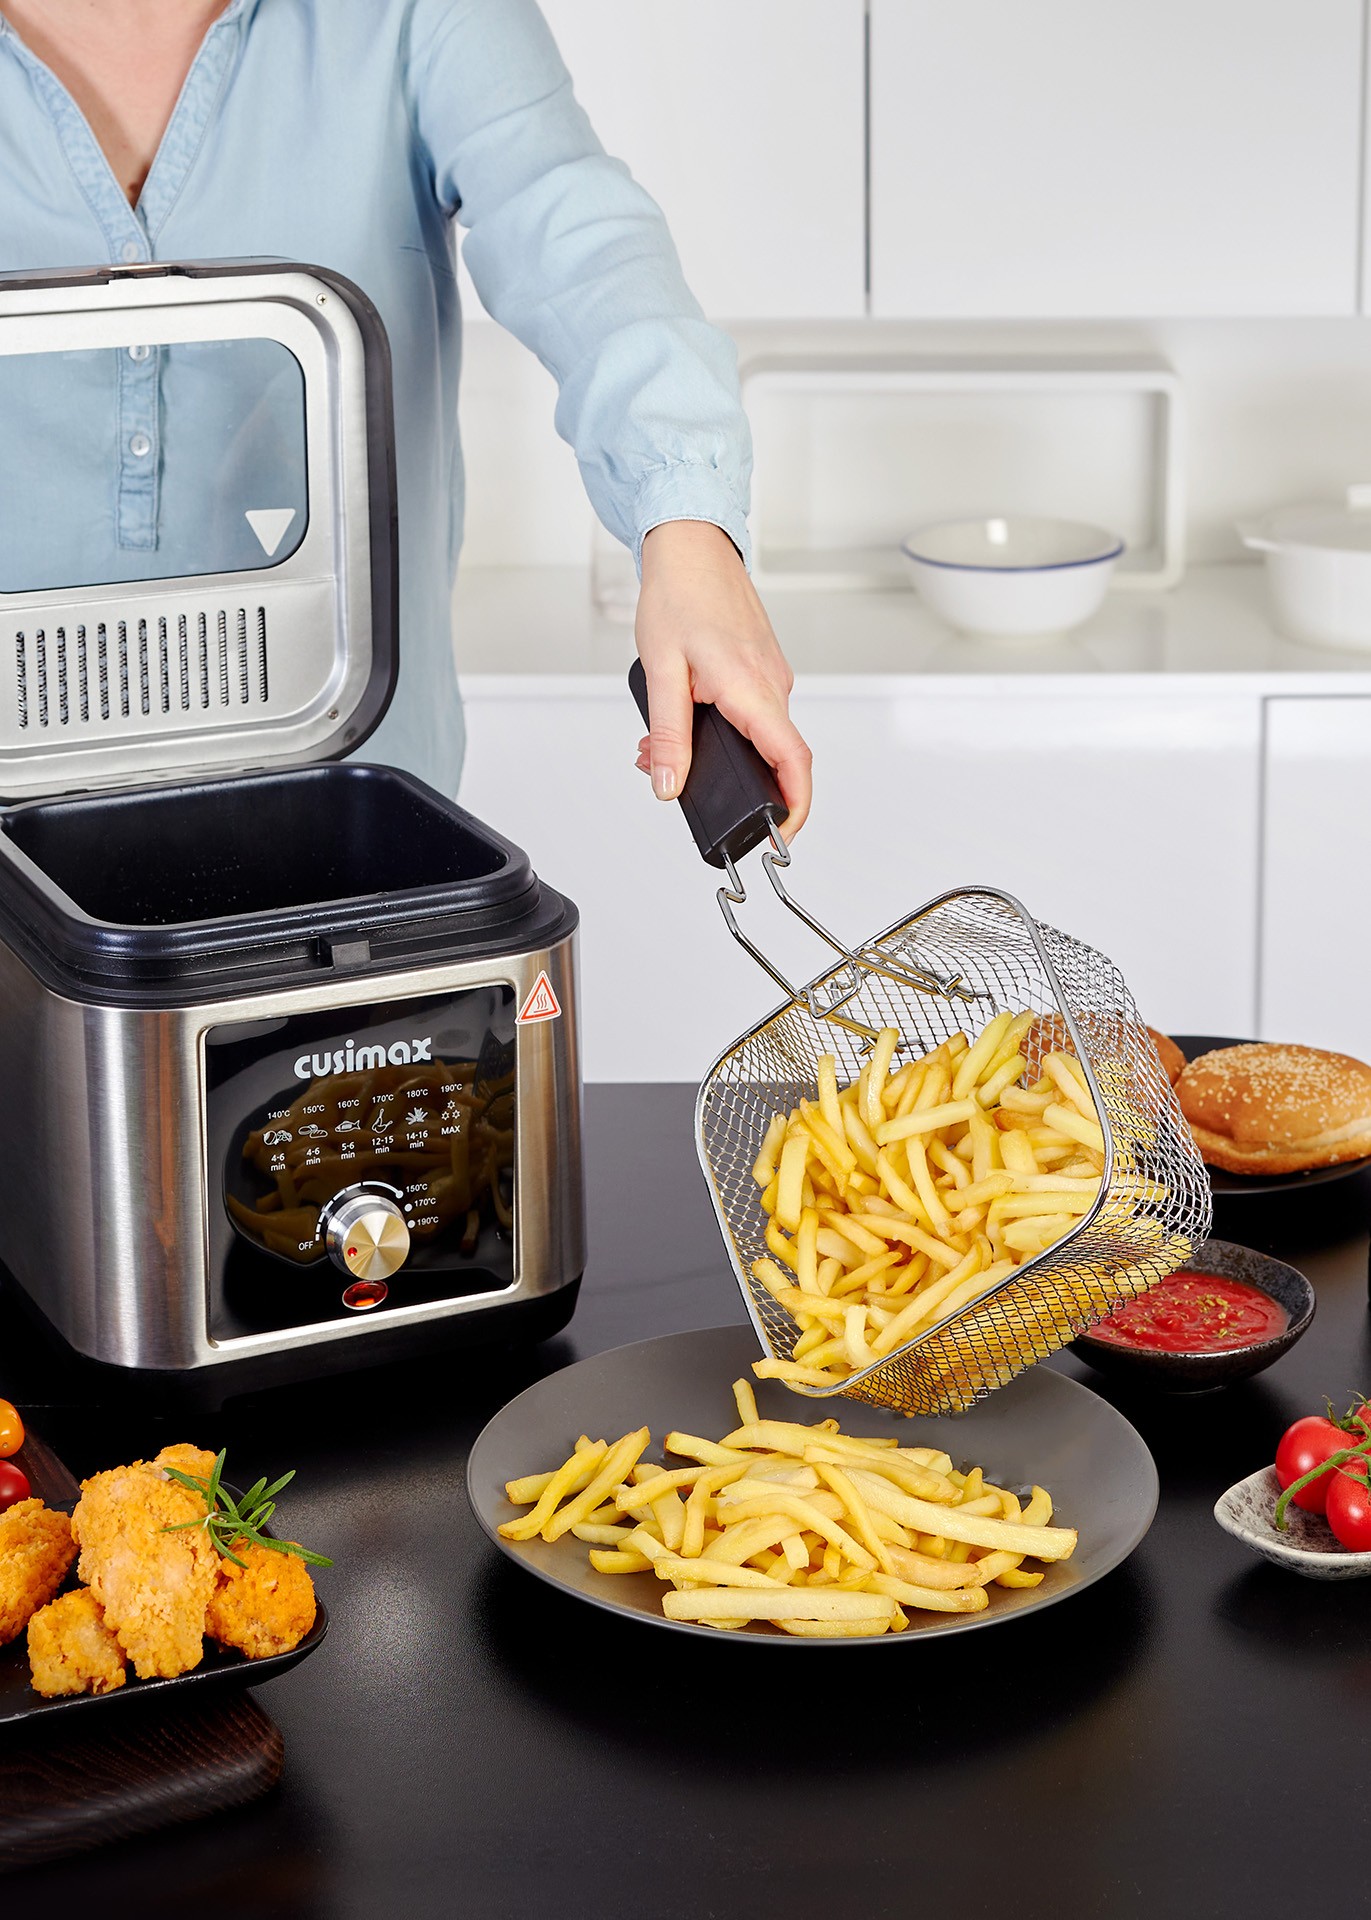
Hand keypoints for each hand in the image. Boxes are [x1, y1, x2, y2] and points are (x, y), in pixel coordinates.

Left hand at [633, 521, 811, 838]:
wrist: (690, 545)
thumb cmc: (679, 594)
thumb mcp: (661, 672)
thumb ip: (668, 736)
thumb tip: (668, 784)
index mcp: (752, 688)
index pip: (793, 761)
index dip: (794, 806)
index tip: (780, 834)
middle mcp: (772, 684)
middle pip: (774, 756)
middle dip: (734, 782)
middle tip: (679, 784)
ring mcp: (771, 676)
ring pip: (758, 734)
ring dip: (720, 752)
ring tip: (663, 747)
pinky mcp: (762, 668)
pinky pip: (753, 712)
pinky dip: (722, 727)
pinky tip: (684, 716)